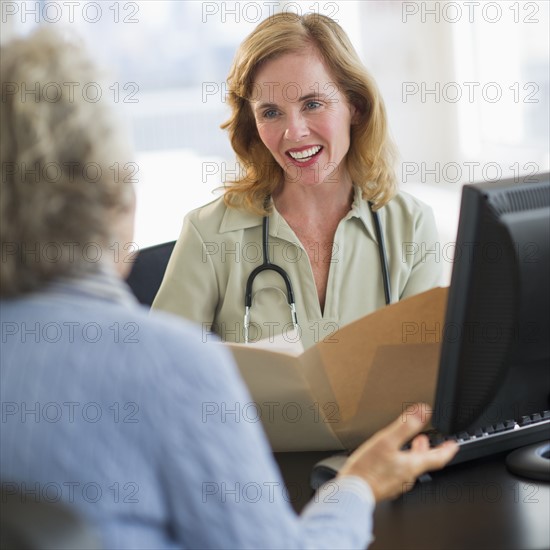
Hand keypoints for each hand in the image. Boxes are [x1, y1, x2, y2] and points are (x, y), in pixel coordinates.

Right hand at [338, 403, 457, 501]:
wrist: (352, 492)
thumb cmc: (368, 470)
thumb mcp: (387, 441)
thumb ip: (406, 425)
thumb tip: (423, 411)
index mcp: (412, 465)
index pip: (437, 458)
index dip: (447, 450)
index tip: (453, 445)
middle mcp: (407, 476)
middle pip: (423, 462)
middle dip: (427, 450)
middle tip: (428, 441)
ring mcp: (396, 483)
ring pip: (410, 467)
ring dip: (412, 455)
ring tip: (408, 447)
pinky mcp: (385, 487)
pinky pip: (398, 473)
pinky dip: (400, 463)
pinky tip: (390, 459)